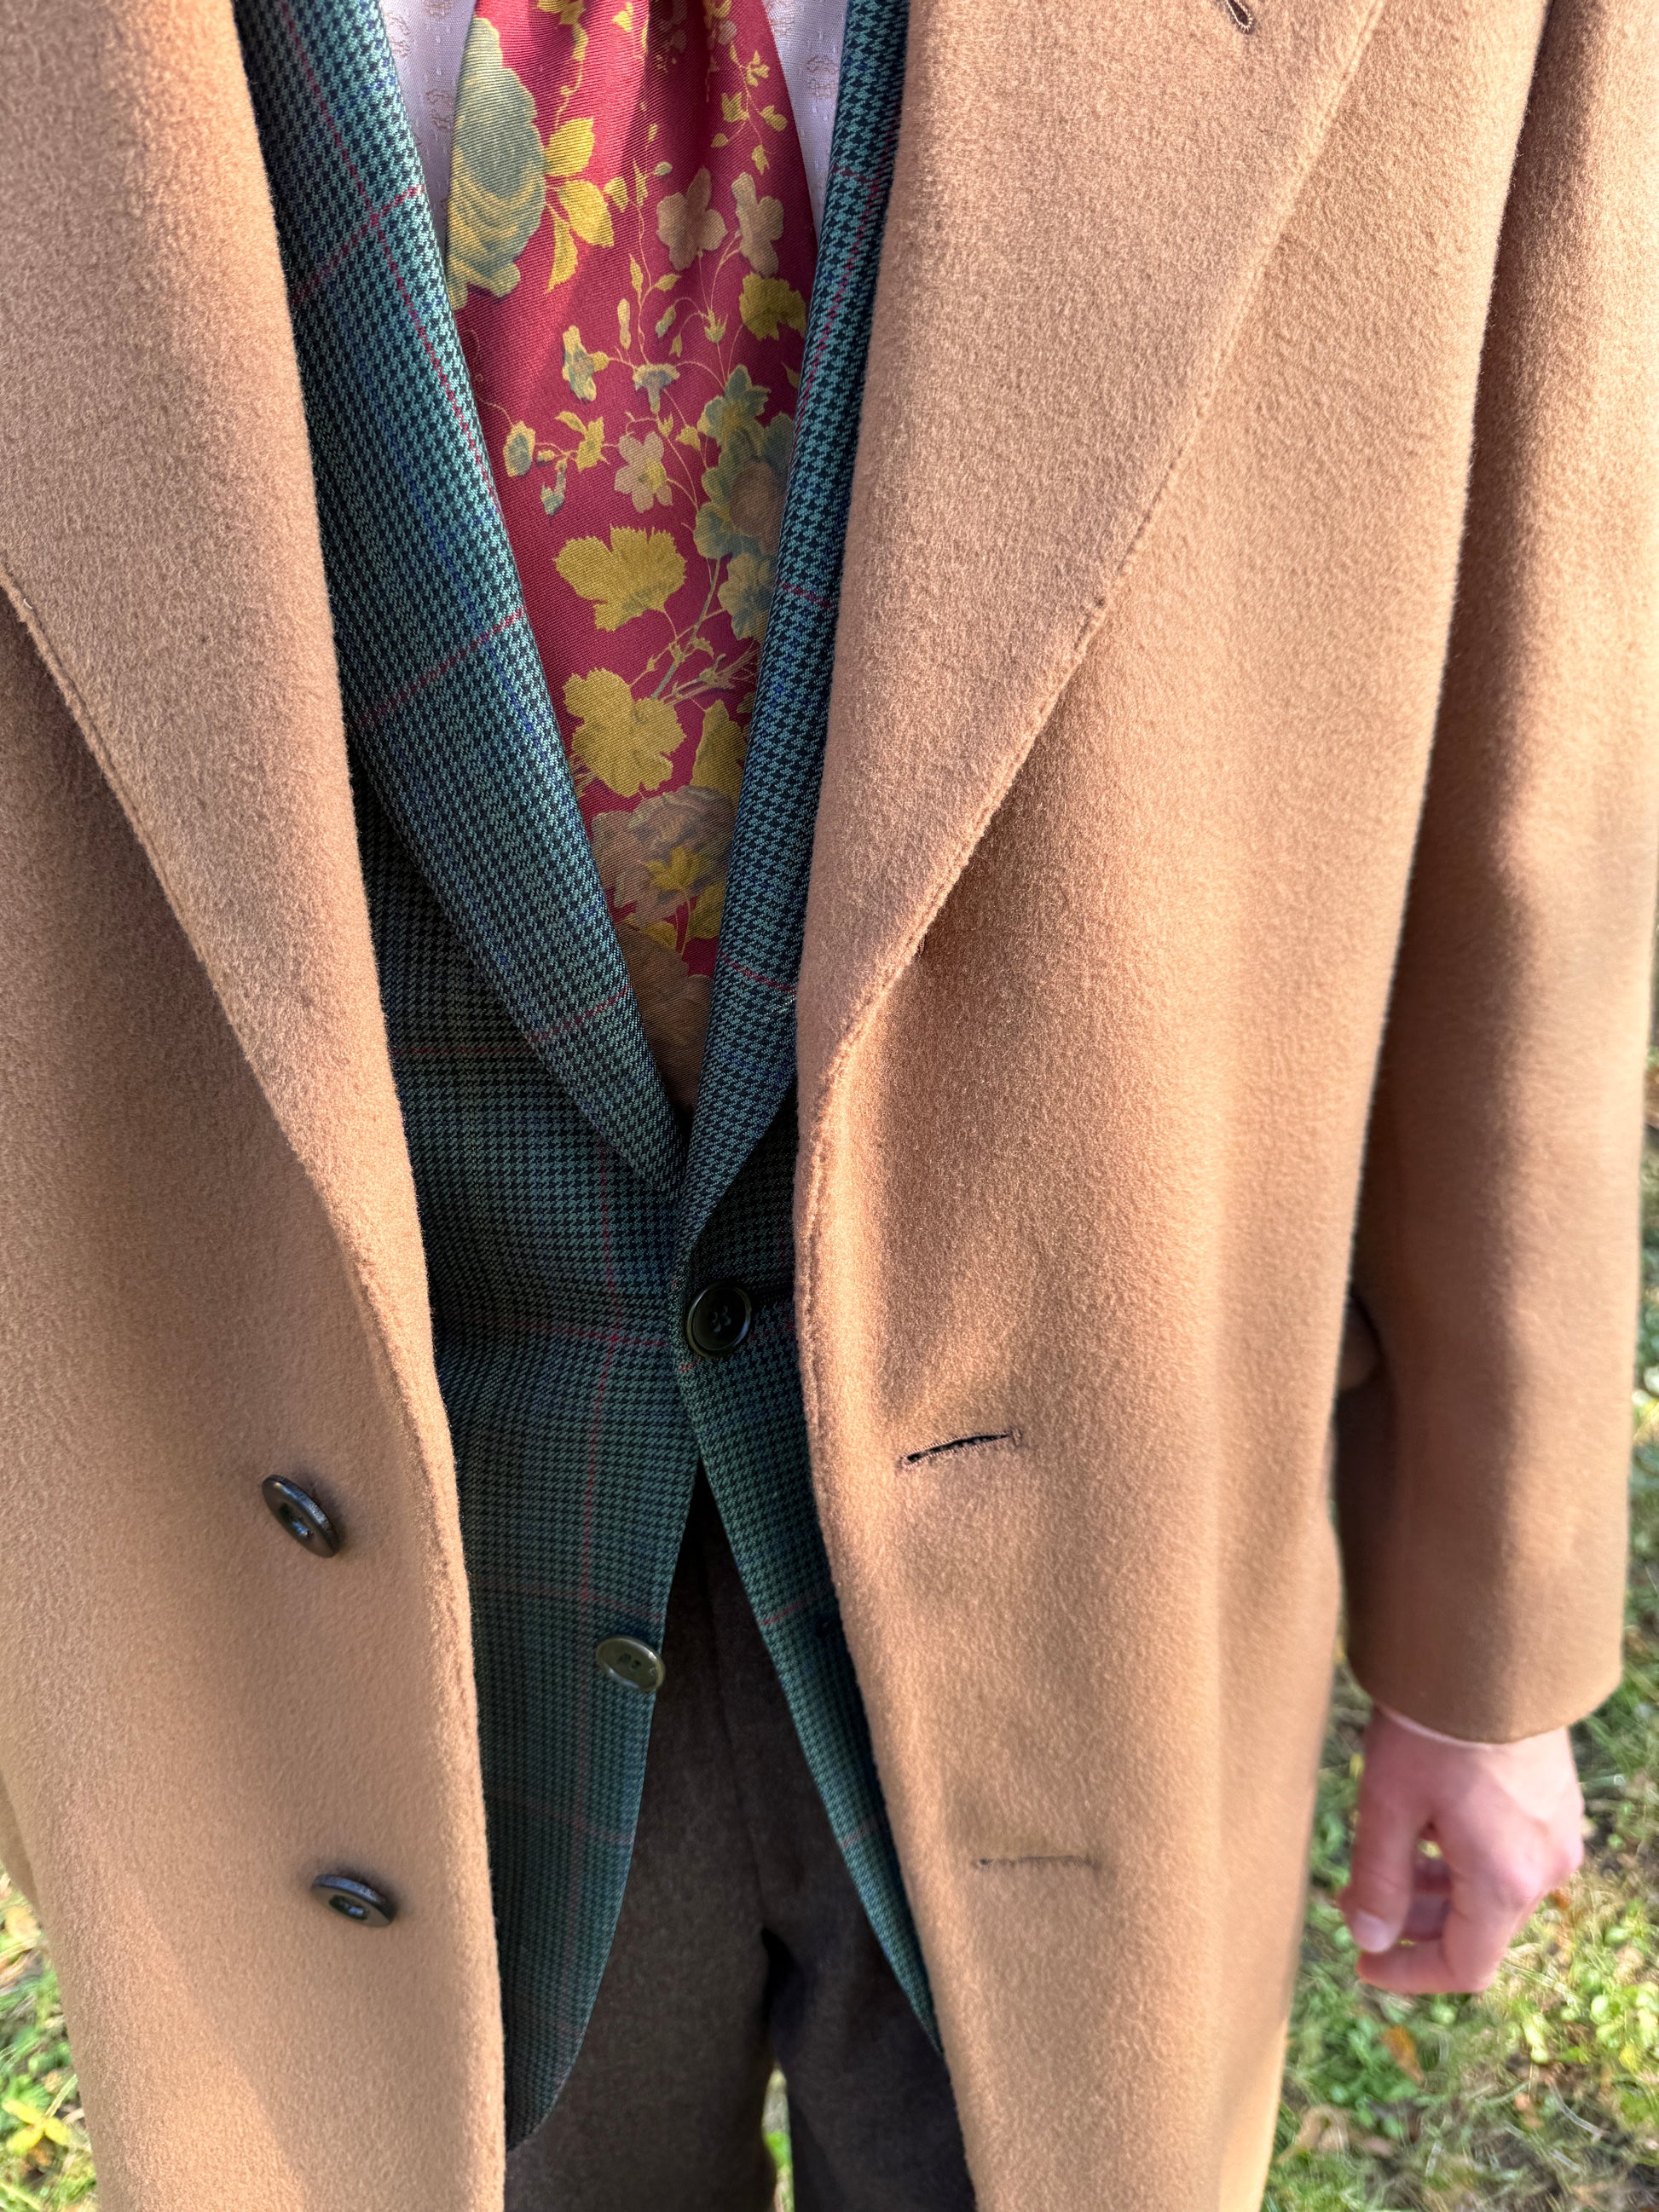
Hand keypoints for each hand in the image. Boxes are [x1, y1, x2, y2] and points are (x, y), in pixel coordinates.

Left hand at [1338, 1705, 1583, 1992]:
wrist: (1486, 1651)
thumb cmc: (1433, 1726)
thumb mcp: (1388, 1804)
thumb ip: (1378, 1881)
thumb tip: (1369, 1940)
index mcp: (1506, 1880)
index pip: (1465, 1966)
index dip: (1410, 1974)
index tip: (1363, 1964)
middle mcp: (1545, 1867)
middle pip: (1478, 1928)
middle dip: (1414, 1925)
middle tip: (1355, 1905)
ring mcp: (1556, 1833)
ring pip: (1492, 1890)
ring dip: (1437, 1892)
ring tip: (1380, 1868)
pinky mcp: (1554, 1803)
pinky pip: (1509, 1854)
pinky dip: (1463, 1860)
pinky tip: (1422, 1831)